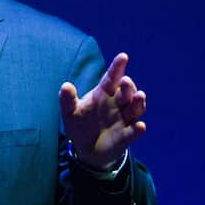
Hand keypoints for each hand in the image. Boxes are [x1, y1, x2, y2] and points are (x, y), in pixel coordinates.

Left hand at [59, 52, 147, 170]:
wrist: (86, 148)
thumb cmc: (79, 124)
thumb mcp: (70, 111)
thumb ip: (67, 99)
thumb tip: (65, 85)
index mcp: (103, 94)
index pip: (111, 78)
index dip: (117, 67)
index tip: (123, 56)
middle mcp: (117, 104)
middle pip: (126, 92)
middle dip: (127, 86)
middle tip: (125, 81)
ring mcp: (124, 119)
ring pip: (135, 108)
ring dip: (138, 102)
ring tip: (139, 96)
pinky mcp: (126, 136)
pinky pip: (134, 132)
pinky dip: (137, 130)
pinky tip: (139, 126)